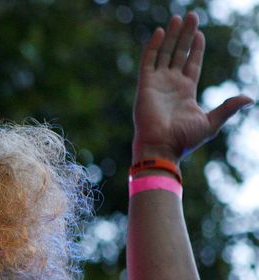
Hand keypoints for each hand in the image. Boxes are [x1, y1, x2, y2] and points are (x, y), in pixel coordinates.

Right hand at [132, 13, 252, 162]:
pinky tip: (161, 32)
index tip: (200, 33)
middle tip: (191, 16)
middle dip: (185, 35)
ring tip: (178, 18)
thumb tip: (249, 98)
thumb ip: (227, 108)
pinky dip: (153, 46)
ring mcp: (157, 84)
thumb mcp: (211, 122)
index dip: (196, 48)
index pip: (191, 63)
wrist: (162, 148)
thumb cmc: (184, 139)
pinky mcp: (145, 86)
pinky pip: (149, 61)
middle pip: (178, 53)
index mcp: (186, 91)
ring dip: (171, 36)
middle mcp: (171, 84)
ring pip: (164, 53)